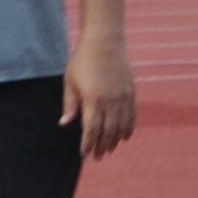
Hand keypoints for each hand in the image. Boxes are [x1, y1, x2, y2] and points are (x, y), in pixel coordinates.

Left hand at [64, 35, 135, 158]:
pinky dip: (129, 128)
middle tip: (98, 156)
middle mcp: (110, 101)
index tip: (85, 153)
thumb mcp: (70, 81)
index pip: (91, 129)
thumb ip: (70, 104)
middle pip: (108, 131)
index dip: (88, 143)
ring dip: (115, 140)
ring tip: (109, 148)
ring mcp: (123, 97)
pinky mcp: (131, 93)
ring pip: (121, 126)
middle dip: (102, 146)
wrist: (105, 41)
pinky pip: (132, 116)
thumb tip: (65, 123)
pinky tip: (124, 137)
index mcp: (93, 99)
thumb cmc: (83, 60)